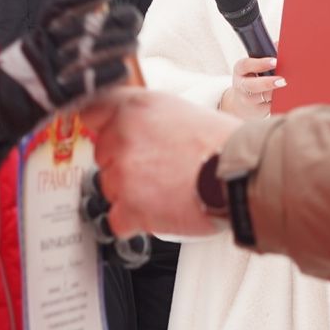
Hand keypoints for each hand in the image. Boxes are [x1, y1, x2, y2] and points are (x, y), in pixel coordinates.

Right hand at [0, 0, 140, 179]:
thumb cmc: (23, 77)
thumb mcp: (35, 48)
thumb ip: (58, 32)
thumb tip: (89, 10)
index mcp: (36, 36)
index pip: (60, 7)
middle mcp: (41, 50)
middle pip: (80, 29)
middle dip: (110, 22)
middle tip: (134, 17)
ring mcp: (46, 73)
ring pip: (85, 53)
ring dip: (114, 46)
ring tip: (134, 42)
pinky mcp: (53, 98)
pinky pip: (83, 85)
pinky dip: (105, 77)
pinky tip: (122, 71)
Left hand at [84, 89, 239, 237]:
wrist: (239, 176)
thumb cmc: (219, 143)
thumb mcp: (176, 109)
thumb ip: (142, 115)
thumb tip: (123, 125)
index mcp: (133, 108)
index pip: (90, 111)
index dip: (101, 126)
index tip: (106, 135)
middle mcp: (121, 137)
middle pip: (102, 155)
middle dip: (123, 163)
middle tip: (158, 167)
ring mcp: (122, 174)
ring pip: (110, 188)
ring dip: (131, 193)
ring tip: (166, 189)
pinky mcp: (129, 208)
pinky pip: (117, 219)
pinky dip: (135, 221)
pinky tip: (160, 210)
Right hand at [219, 56, 282, 117]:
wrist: (241, 103)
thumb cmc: (252, 78)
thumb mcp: (253, 66)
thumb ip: (266, 54)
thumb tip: (281, 44)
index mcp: (240, 70)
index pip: (246, 65)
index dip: (260, 63)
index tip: (275, 61)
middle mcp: (241, 86)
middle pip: (251, 85)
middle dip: (267, 82)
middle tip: (283, 80)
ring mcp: (248, 100)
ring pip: (261, 98)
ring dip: (275, 94)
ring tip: (288, 88)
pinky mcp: (258, 111)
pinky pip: (270, 107)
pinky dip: (280, 102)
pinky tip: (288, 97)